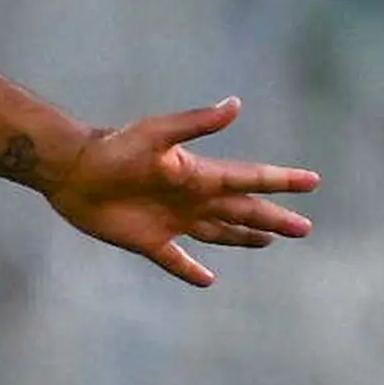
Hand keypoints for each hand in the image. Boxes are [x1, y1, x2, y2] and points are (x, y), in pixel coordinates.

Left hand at [42, 98, 318, 286]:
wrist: (71, 170)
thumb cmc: (113, 148)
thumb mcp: (157, 133)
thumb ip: (196, 124)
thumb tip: (235, 105)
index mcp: (199, 175)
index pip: (250, 178)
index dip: (281, 181)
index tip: (312, 182)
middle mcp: (191, 199)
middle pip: (243, 211)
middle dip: (274, 218)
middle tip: (305, 227)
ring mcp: (171, 221)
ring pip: (219, 232)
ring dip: (245, 237)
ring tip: (269, 240)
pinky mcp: (147, 240)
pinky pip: (176, 260)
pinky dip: (191, 271)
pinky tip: (207, 279)